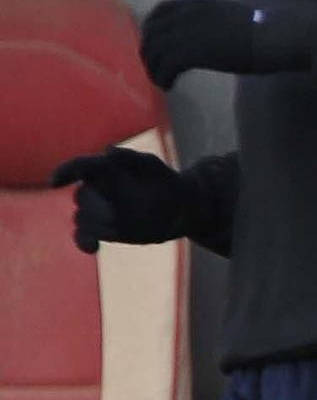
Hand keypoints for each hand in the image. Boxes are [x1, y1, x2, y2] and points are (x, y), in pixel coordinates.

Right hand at [49, 146, 190, 251]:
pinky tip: (93, 248)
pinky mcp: (104, 229)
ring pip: (82, 218)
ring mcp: (99, 210)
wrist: (179, 207)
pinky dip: (83, 242)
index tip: (55, 182)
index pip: (80, 167)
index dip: (66, 172)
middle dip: (96, 203)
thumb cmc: (164, 181)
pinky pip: (83, 235)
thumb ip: (130, 157)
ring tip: (123, 224)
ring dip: (97, 223)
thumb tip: (108, 150)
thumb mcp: (152, 166)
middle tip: (119, 208)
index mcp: (105, 168)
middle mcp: (98, 189)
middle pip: (82, 196)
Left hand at [141, 0, 258, 88]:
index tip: (153, 44)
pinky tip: (170, 86)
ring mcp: (188, 32)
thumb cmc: (259, 29)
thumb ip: (209, 18)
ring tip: (162, 81)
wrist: (270, 36)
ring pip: (154, 50)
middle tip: (155, 68)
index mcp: (195, 3)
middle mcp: (186, 14)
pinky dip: (164, 77)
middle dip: (148, 52)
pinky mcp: (193, 52)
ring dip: (154, 68)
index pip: (160, 10)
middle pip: (151, 32)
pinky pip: (166, 66)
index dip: (150, 29)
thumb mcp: (227, 14)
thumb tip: (202, 33)